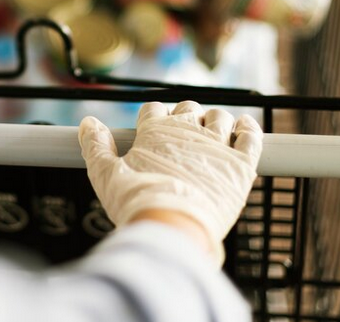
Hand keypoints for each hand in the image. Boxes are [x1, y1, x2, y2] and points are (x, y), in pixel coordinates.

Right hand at [78, 101, 261, 265]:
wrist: (173, 230)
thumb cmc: (137, 205)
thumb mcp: (104, 175)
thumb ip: (95, 147)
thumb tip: (88, 123)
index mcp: (155, 131)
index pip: (154, 110)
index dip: (152, 120)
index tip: (151, 134)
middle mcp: (187, 131)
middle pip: (188, 109)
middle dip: (184, 118)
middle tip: (181, 140)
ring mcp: (217, 146)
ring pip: (220, 118)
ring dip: (215, 121)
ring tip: (211, 136)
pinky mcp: (241, 165)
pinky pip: (250, 135)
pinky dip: (248, 128)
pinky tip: (244, 128)